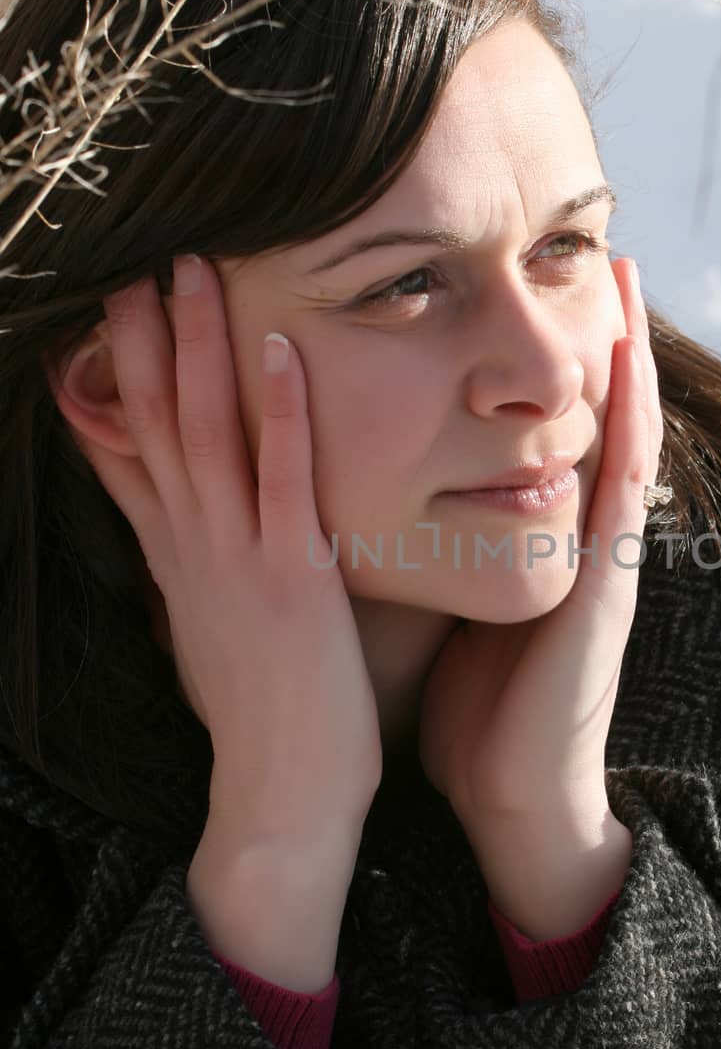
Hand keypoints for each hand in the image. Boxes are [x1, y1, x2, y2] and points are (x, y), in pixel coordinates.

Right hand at [60, 255, 382, 857]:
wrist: (280, 795)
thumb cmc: (265, 714)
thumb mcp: (209, 625)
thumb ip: (191, 564)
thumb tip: (174, 525)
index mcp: (176, 554)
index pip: (129, 445)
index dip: (111, 372)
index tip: (103, 302)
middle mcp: (191, 545)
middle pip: (152, 419)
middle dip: (139, 334)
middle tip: (135, 253)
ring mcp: (234, 557)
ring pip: (202, 432)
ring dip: (196, 348)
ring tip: (190, 268)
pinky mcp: (289, 577)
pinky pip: (280, 478)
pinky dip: (276, 413)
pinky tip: (280, 350)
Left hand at [417, 257, 662, 910]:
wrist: (510, 798)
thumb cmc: (477, 708)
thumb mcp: (455, 606)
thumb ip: (444, 548)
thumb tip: (385, 489)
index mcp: (542, 539)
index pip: (553, 430)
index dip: (552, 360)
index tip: (535, 284)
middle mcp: (582, 537)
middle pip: (597, 416)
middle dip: (600, 335)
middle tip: (597, 247)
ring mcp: (605, 559)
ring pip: (624, 435)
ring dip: (630, 357)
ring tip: (624, 275)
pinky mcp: (608, 587)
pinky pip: (623, 489)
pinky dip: (630, 423)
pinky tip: (630, 368)